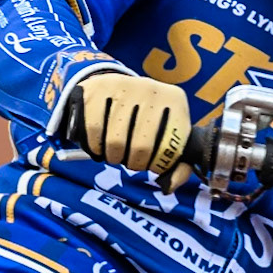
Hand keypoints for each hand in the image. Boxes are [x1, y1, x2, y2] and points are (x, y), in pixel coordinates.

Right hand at [64, 73, 192, 188]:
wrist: (115, 88)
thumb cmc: (146, 120)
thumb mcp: (167, 134)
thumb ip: (177, 164)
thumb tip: (169, 185)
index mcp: (175, 101)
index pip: (171, 147)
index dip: (158, 164)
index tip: (151, 163)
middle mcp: (152, 89)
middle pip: (141, 148)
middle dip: (134, 162)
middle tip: (131, 158)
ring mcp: (124, 87)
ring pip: (116, 142)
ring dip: (113, 156)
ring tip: (116, 150)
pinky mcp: (98, 89)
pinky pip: (94, 131)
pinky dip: (95, 146)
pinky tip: (100, 143)